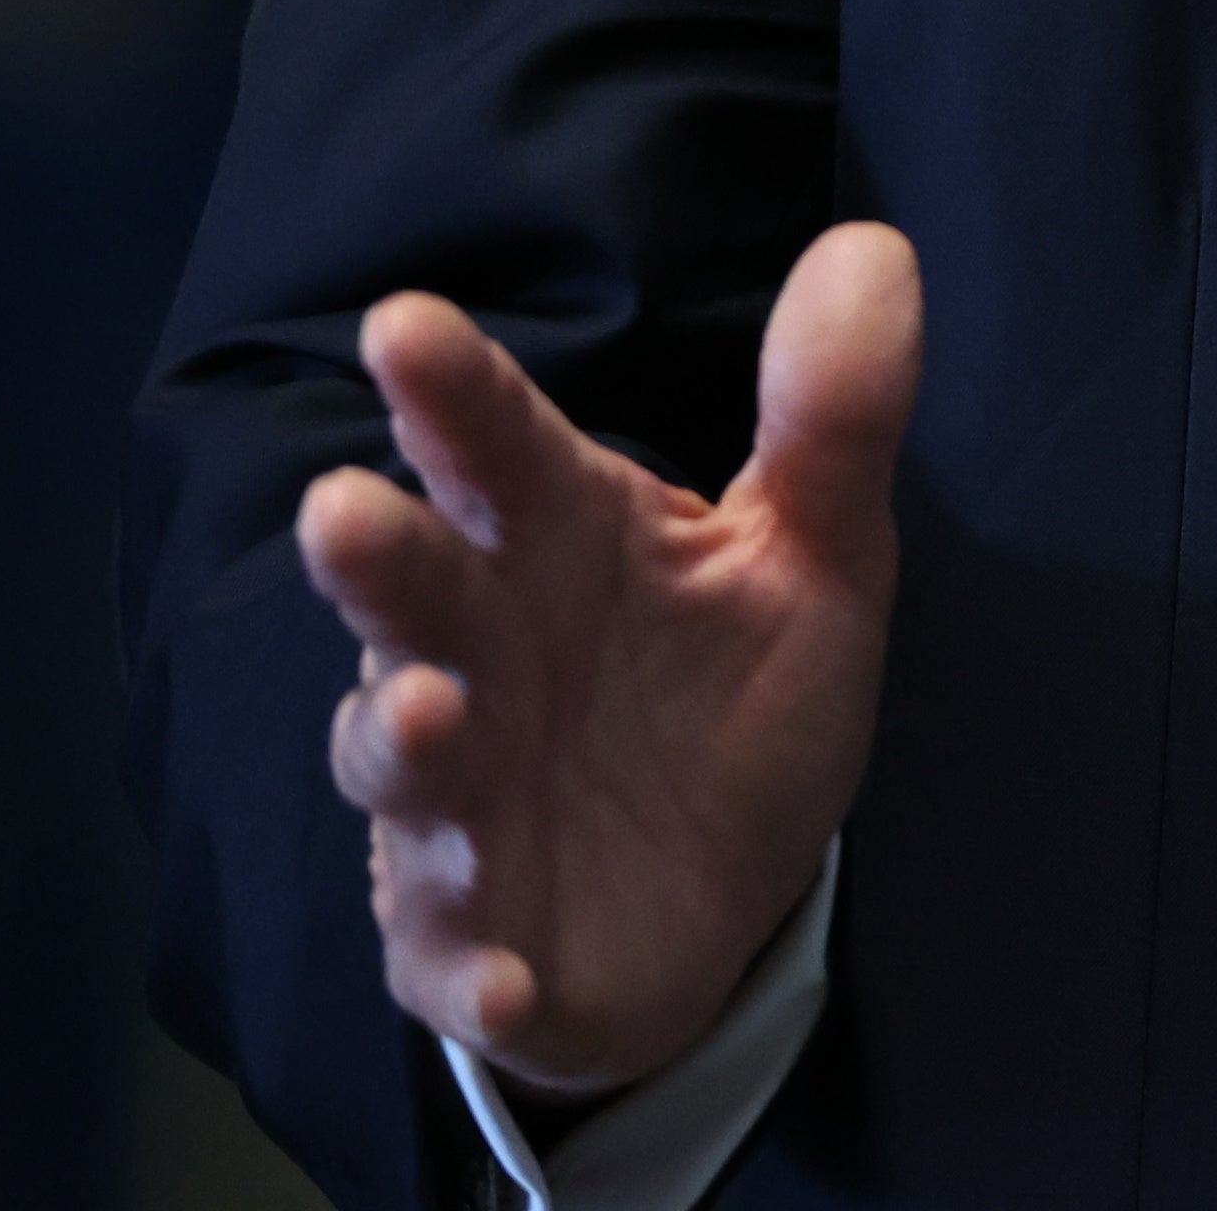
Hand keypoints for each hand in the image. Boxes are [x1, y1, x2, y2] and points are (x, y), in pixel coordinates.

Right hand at [295, 220, 921, 1092]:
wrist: (718, 901)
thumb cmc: (729, 697)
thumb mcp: (812, 555)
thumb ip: (831, 415)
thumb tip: (872, 246)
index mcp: (557, 545)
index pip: (497, 449)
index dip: (451, 390)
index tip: (405, 321)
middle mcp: (478, 659)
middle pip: (417, 594)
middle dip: (377, 557)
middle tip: (344, 507)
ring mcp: (459, 807)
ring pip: (405, 769)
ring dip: (405, 742)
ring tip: (434, 711)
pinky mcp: (472, 940)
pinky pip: (459, 957)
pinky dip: (474, 963)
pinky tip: (505, 969)